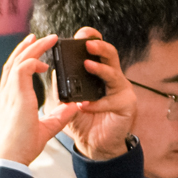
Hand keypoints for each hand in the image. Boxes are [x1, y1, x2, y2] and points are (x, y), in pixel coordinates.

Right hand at [0, 33, 86, 166]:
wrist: (9, 158)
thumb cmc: (20, 148)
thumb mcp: (45, 128)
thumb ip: (60, 116)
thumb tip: (75, 106)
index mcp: (9, 101)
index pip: (14, 74)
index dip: (24, 61)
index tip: (37, 56)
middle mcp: (6, 94)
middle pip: (13, 63)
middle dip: (26, 48)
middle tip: (37, 37)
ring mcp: (8, 94)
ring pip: (17, 61)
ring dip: (31, 48)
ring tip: (46, 39)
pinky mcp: (15, 95)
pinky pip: (22, 69)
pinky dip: (32, 61)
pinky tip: (44, 60)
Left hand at [54, 28, 137, 161]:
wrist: (92, 143)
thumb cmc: (81, 118)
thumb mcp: (65, 98)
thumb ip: (61, 84)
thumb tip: (51, 68)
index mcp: (96, 72)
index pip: (96, 50)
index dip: (91, 39)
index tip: (81, 34)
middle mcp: (111, 77)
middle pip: (110, 55)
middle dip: (99, 47)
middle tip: (87, 44)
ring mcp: (121, 91)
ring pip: (115, 74)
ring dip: (101, 69)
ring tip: (88, 65)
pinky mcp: (126, 106)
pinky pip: (113, 100)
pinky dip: (98, 103)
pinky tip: (86, 105)